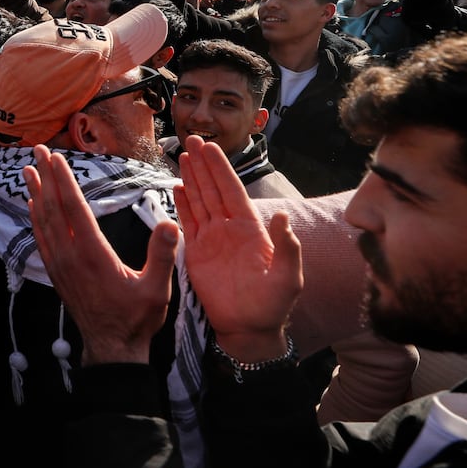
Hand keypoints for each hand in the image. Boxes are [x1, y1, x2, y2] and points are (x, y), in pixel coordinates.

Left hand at [24, 147, 177, 364]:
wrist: (112, 349)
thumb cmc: (136, 319)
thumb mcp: (156, 288)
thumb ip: (163, 255)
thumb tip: (172, 224)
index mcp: (93, 254)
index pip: (74, 208)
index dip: (64, 180)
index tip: (56, 157)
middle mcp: (70, 256)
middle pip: (53, 208)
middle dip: (45, 177)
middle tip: (37, 151)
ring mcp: (60, 265)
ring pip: (43, 222)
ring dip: (35, 194)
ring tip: (28, 171)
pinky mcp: (56, 274)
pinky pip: (42, 239)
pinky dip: (35, 219)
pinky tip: (32, 207)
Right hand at [174, 137, 302, 361]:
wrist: (248, 328)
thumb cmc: (272, 305)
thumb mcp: (288, 277)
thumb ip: (287, 246)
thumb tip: (281, 214)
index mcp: (250, 229)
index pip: (232, 191)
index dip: (221, 169)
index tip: (210, 147)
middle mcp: (229, 228)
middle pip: (213, 189)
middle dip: (203, 164)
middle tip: (192, 139)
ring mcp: (212, 239)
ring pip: (199, 200)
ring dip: (191, 178)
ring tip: (182, 155)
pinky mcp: (197, 252)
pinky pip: (188, 222)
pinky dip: (182, 204)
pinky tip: (177, 186)